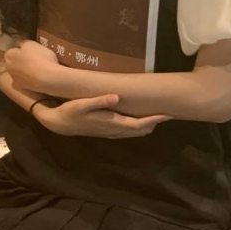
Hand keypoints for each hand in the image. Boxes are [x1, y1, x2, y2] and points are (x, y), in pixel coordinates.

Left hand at [4, 40, 58, 92]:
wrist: (48, 78)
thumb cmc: (40, 57)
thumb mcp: (32, 43)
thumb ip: (23, 43)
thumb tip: (19, 46)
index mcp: (9, 55)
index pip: (13, 50)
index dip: (22, 50)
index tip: (31, 51)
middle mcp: (8, 67)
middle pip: (14, 62)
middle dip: (21, 61)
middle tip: (33, 60)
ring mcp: (13, 78)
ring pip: (17, 72)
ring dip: (23, 71)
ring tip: (36, 70)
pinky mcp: (20, 87)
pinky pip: (22, 82)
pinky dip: (26, 81)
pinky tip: (34, 79)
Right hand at [34, 94, 171, 138]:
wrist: (60, 123)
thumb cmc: (71, 111)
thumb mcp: (82, 104)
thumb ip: (99, 100)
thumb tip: (116, 97)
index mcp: (111, 123)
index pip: (138, 124)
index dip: (153, 119)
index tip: (167, 114)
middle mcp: (114, 130)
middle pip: (140, 129)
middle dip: (155, 122)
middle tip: (170, 113)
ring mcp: (111, 132)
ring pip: (135, 132)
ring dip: (148, 125)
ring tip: (160, 116)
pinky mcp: (108, 131)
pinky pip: (128, 131)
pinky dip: (139, 127)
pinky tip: (142, 121)